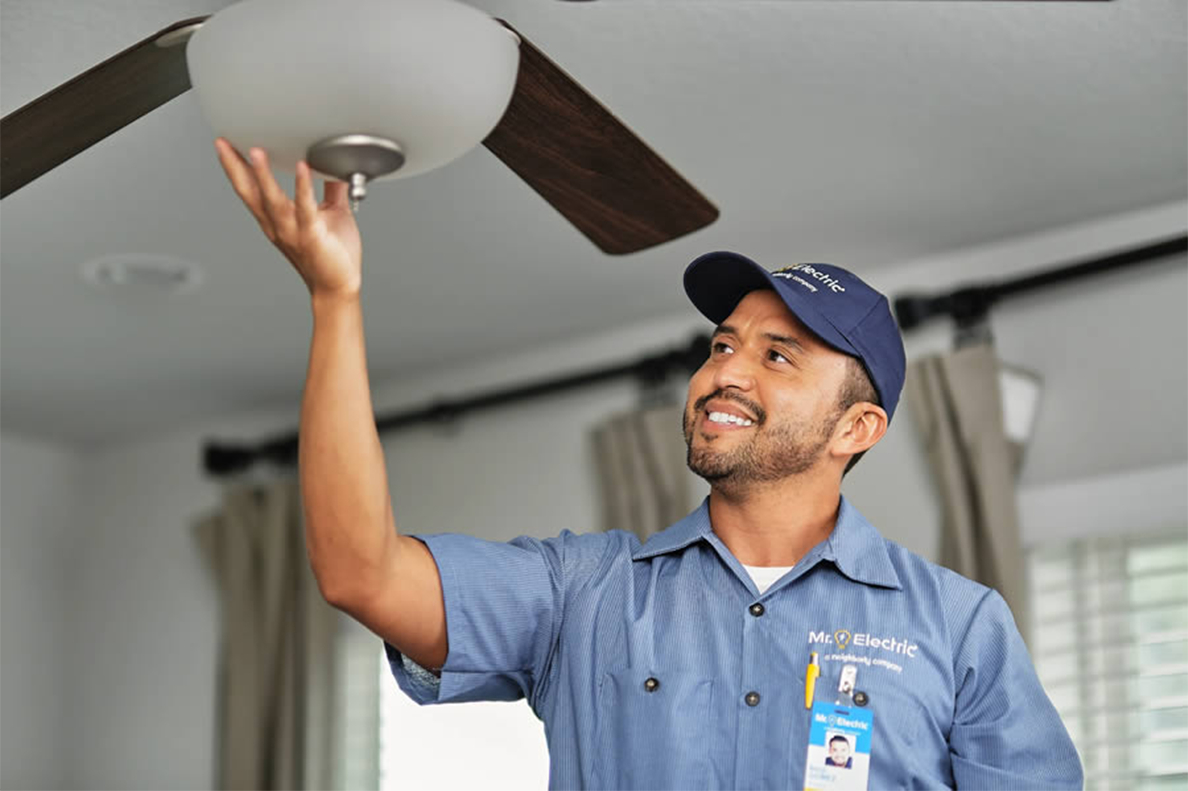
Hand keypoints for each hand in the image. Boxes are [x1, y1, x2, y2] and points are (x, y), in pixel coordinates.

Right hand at [214, 138, 362, 298]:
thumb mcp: (330, 213)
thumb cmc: (333, 255)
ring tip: (256, 151)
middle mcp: (278, 225)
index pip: (250, 189)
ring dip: (262, 175)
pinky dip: (303, 187)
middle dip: (235, 166)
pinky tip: (302, 167)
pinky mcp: (311, 236)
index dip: (236, 167)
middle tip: (224, 142)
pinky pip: (305, 208)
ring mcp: (292, 231)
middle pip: (249, 192)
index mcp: (276, 220)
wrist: (339, 286)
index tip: (226, 144)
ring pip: (271, 200)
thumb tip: (334, 165)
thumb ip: (330, 189)